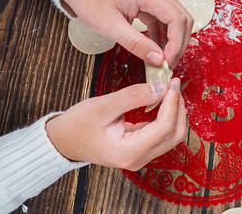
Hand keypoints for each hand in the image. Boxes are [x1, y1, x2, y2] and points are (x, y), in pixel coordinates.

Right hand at [45, 78, 186, 169]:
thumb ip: (134, 96)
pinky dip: (167, 117)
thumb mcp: (103, 106)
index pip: (164, 128)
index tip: (172, 82)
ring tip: (170, 89)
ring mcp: (141, 157)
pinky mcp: (141, 150)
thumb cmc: (78, 125)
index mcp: (128, 152)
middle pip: (174, 135)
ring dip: (175, 112)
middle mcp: (139, 159)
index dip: (172, 103)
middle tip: (173, 83)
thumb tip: (162, 86)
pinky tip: (163, 100)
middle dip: (178, 108)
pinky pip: (163, 135)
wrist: (63, 142)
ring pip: (172, 136)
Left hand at [61, 0, 193, 66]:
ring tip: (163, 60)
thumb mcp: (110, 26)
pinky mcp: (151, 3)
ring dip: (174, 41)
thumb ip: (136, 43)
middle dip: (179, 44)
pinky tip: (155, 51)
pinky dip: (165, 37)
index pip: (177, 19)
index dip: (177, 43)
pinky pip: (166, 21)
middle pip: (183, 19)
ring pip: (177, 21)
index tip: (167, 62)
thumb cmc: (91, 0)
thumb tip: (158, 60)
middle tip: (168, 64)